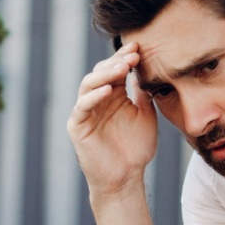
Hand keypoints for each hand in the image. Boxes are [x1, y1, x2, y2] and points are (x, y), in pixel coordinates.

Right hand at [66, 46, 156, 199]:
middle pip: (102, 72)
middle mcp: (98, 99)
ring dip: (105, 74)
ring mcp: (86, 111)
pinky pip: (82, 106)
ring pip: (89, 84)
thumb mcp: (146, 116)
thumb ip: (144, 95)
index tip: (140, 47)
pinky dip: (94, 96)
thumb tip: (147, 71)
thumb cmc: (136, 149)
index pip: (116, 70)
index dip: (126, 58)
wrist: (126, 177)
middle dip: (117, 61)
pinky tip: (108, 90)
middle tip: (133, 54)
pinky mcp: (77, 125)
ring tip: (122, 67)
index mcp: (114, 95)